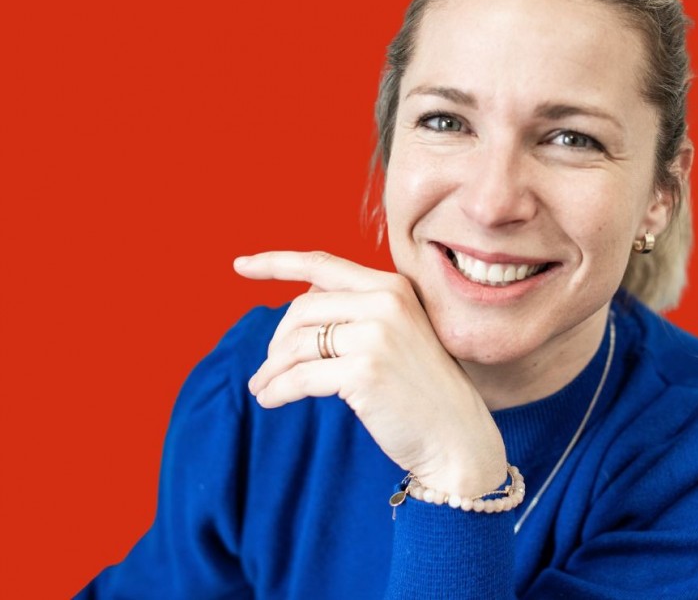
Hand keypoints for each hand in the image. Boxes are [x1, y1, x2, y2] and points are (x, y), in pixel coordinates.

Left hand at [235, 250, 507, 497]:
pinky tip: (270, 400)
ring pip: (296, 343)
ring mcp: (377, 335)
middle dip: (277, 341)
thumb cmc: (420, 388)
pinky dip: (277, 390)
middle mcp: (386, 301)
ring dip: (271, 369)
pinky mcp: (364, 372)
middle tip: (268, 369)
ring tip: (263, 388)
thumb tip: (297, 309)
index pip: (322, 264)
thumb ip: (355, 312)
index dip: (276, 262)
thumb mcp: (397, 333)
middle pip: (301, 308)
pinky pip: (300, 377)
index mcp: (392, 286)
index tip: (241, 266)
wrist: (456, 435)